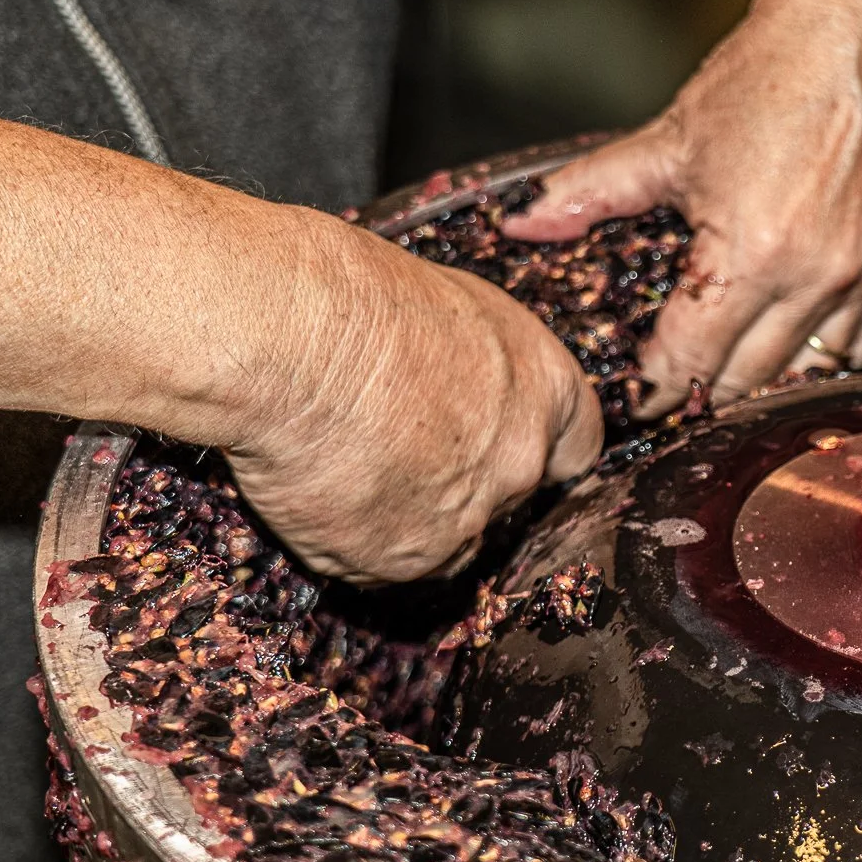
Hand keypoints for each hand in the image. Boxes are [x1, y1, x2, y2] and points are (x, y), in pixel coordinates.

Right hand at [224, 214, 602, 582]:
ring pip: (446, 537)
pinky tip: (320, 491)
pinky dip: (350, 539)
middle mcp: (520, 460)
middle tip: (397, 448)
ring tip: (345, 462)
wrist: (286, 340)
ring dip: (406, 515)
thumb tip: (454, 385)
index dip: (538, 447)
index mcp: (546, 387)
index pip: (575, 443)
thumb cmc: (352, 297)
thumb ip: (475, 365)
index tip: (505, 445)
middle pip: (507, 494)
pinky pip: (381, 564)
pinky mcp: (402, 559)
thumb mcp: (448, 307)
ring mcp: (466, 518)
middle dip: (462, 481)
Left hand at [506, 0, 861, 415]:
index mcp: (753, 253)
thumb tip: (525, 221)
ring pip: (814, 369)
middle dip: (708, 386)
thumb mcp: (672, 135)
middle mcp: (819, 275)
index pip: (693, 362)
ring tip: (740, 355)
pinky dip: (833, 346)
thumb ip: (592, 190)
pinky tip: (803, 328)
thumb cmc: (779, 68)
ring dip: (773, 372)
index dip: (658, 386)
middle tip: (682, 378)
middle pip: (751, 380)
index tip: (644, 392)